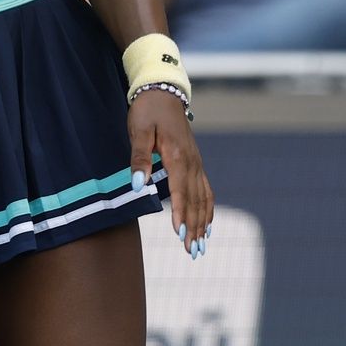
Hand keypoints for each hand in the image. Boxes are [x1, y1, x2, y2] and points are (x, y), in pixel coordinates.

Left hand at [129, 90, 213, 257]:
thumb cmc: (147, 111)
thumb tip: (137, 185)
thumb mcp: (138, 131)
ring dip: (203, 223)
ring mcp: (197, 163)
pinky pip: (206, 190)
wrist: (163, 93)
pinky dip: (207, 209)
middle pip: (196, 201)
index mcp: (178, 157)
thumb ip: (139, 158)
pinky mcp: (196, 162)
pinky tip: (207, 224)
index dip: (181, 215)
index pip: (181, 192)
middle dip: (195, 228)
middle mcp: (192, 163)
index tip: (181, 236)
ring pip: (204, 198)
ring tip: (201, 246)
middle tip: (193, 252)